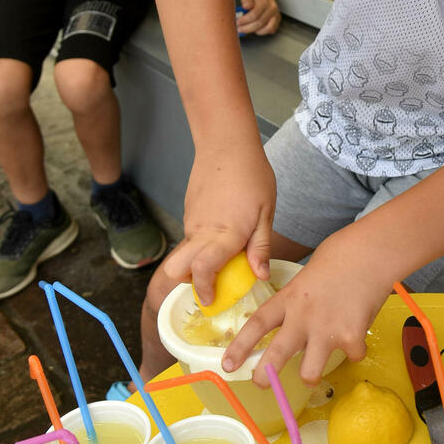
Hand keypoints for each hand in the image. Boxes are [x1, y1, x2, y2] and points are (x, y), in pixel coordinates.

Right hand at [151, 139, 276, 305]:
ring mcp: (192, 221)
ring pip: (186, 251)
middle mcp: (202, 231)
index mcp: (225, 234)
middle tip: (211, 283)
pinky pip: (190, 235)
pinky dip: (201, 241)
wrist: (226, 143)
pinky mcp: (189, 210)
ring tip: (225, 251)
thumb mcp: (266, 212)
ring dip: (199, 260)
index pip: (204, 271)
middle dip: (188, 282)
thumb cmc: (252, 175)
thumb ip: (260, 247)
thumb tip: (260, 276)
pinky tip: (222, 227)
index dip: (204, 290)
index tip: (211, 300)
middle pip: (177, 268)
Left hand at [221, 234, 387, 384]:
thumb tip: (290, 323)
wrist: (371, 254)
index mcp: (289, 299)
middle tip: (260, 385)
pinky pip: (351, 357)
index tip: (226, 366)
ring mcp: (327, 330)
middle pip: (276, 355)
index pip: (256, 325)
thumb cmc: (340, 258)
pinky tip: (357, 334)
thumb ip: (295, 302)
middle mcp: (303, 317)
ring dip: (311, 374)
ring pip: (309, 373)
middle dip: (264, 377)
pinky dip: (355, 351)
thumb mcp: (305, 277)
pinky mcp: (352, 338)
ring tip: (316, 365)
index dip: (239, 348)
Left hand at [235, 0, 280, 36]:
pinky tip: (255, 29)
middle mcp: (272, 9)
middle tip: (239, 29)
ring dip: (255, 31)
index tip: (237, 22)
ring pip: (267, 29)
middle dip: (247, 28)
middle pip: (260, 23)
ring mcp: (276, 14)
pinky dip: (263, 31)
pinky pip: (271, 30)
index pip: (254, 15)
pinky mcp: (277, 19)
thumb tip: (246, 6)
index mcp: (265, 2)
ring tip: (246, 29)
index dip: (245, 20)